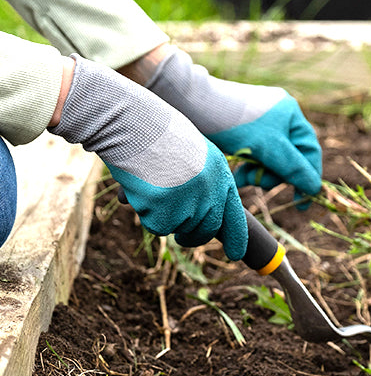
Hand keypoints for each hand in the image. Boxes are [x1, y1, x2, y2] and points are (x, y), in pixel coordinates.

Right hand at [49, 55, 247, 259]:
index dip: (236, 237)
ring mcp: (190, 202)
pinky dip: (145, 214)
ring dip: (164, 216)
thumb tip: (200, 215)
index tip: (235, 254)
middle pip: (206, 229)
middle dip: (194, 237)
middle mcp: (211, 191)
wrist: (130, 121)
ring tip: (151, 187)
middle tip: (184, 239)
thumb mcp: (191, 153)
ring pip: (178, 228)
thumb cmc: (154, 132)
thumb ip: (202, 181)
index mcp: (220, 173)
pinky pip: (156, 226)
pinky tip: (140, 189)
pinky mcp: (166, 211)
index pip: (235, 215)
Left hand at [146, 47, 321, 207]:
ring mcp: (260, 125)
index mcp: (291, 114)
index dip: (308, 177)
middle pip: (289, 158)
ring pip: (270, 160)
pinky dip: (248, 167)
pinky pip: (254, 157)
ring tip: (243, 177)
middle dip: (273, 174)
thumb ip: (294, 168)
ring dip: (258, 173)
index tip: (303, 202)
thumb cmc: (235, 124)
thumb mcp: (269, 148)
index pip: (309, 151)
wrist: (194, 105)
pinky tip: (237, 174)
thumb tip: (315, 188)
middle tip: (258, 182)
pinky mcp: (243, 132)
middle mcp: (279, 118)